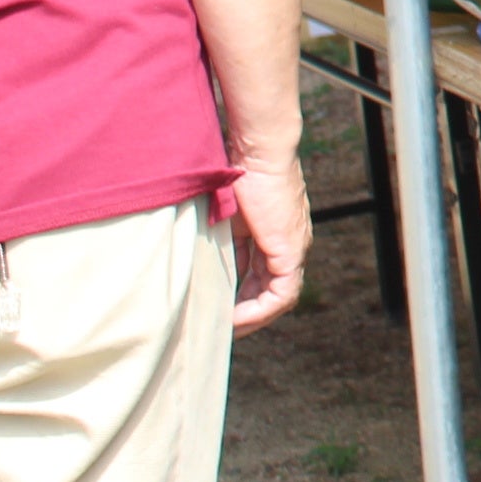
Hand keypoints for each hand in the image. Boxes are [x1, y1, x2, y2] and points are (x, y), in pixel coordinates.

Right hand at [226, 148, 312, 330]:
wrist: (256, 150)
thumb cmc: (235, 170)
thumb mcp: (221, 212)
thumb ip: (215, 235)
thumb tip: (187, 253)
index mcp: (273, 234)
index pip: (260, 275)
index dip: (239, 296)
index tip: (214, 310)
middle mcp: (288, 243)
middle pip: (270, 290)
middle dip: (244, 312)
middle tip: (217, 329)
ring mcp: (293, 247)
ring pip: (278, 297)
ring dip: (251, 318)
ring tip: (223, 332)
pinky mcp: (291, 250)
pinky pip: (281, 294)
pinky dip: (258, 311)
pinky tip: (233, 321)